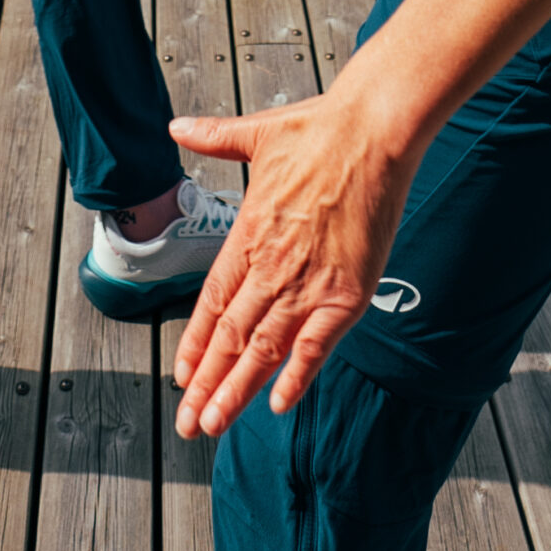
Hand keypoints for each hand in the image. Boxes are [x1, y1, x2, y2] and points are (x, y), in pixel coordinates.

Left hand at [168, 76, 418, 438]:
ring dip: (237, 390)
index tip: (181, 376)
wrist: (374, 132)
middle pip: (231, 336)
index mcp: (249, 233)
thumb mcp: (257, 133)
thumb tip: (176, 125)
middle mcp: (272, 266)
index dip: (196, 344)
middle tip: (187, 423)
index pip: (212, 302)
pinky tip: (278, 404)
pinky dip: (297, 375)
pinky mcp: (348, 292)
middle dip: (207, 384)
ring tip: (213, 424)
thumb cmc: (320, 129)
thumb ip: (214, 138)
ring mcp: (309, 283)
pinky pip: (316, 345)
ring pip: (264, 348)